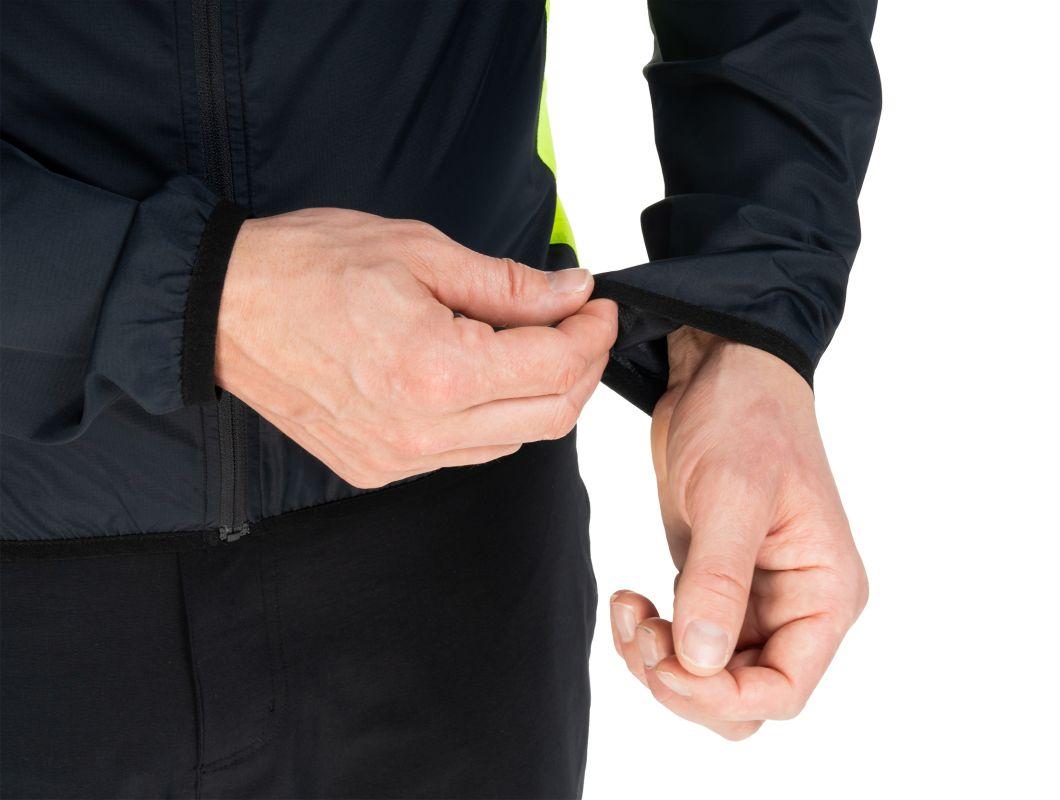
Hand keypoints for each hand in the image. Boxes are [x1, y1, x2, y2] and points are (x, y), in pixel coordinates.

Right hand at [216, 208, 615, 487]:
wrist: (222, 309)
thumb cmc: (309, 267)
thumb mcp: (420, 252)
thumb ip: (508, 285)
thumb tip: (572, 292)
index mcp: (438, 372)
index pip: (555, 366)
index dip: (591, 332)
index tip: (598, 304)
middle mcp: (423, 430)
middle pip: (549, 416)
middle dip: (580, 367)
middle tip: (579, 323)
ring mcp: (399, 459)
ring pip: (512, 440)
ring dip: (541, 396)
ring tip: (533, 344)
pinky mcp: (379, 469)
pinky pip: (465, 452)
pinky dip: (494, 418)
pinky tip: (483, 377)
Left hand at [609, 328, 867, 738]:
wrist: (722, 371)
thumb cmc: (746, 418)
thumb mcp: (731, 494)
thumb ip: (719, 581)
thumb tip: (704, 664)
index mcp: (825, 592)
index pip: (784, 690)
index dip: (720, 696)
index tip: (666, 660)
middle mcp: (798, 607)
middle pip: (743, 699)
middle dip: (684, 682)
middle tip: (641, 629)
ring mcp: (756, 601)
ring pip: (709, 679)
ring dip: (660, 661)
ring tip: (629, 607)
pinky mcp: (717, 588)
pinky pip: (687, 647)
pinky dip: (652, 639)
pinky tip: (629, 598)